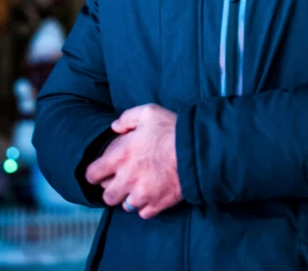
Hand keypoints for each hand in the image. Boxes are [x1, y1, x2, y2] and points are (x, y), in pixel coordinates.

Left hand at [85, 104, 182, 218]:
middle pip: (107, 196)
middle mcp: (127, 179)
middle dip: (112, 189)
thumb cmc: (172, 130)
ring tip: (140, 186)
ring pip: (125, 206)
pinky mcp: (157, 204)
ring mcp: (141, 194)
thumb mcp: (148, 113)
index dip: (94, 173)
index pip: (92, 174)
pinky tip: (153, 193)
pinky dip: (146, 205)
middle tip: (122, 179)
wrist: (197, 151)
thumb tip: (115, 127)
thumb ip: (127, 118)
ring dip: (130, 197)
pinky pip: (144, 212)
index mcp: (121, 156)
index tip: (100, 171)